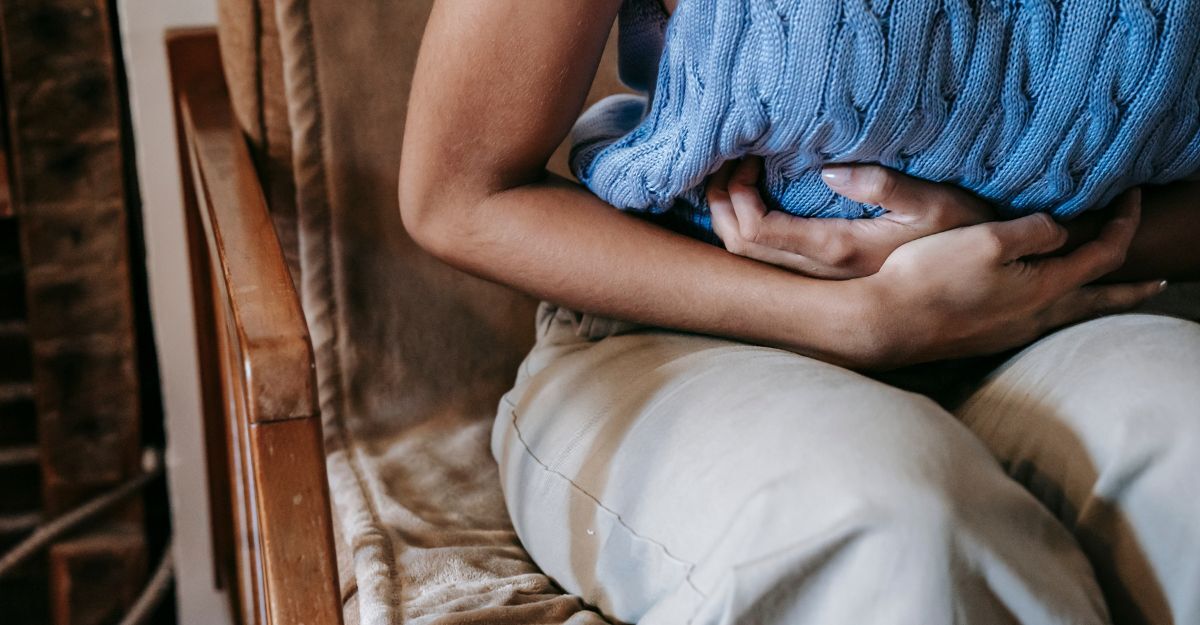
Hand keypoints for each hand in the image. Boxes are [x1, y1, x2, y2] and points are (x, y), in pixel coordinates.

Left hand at [706, 158, 992, 278]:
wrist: (981, 282)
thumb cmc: (964, 234)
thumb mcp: (936, 203)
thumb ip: (886, 187)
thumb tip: (829, 172)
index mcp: (839, 251)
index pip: (757, 232)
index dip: (736, 196)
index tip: (747, 158)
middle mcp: (820, 274)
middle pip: (740, 248)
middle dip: (721, 203)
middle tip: (728, 161)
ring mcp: (820, 280)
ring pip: (748, 259)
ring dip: (729, 217)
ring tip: (734, 177)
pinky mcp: (824, 278)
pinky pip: (766, 260)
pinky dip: (746, 228)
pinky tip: (754, 201)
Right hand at [859, 189, 1165, 366]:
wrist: (887, 323)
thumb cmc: (932, 277)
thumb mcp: (987, 238)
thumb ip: (1034, 230)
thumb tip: (1059, 230)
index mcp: (1045, 288)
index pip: (1104, 253)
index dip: (1124, 222)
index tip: (1132, 196)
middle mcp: (1036, 316)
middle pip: (1100, 301)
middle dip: (1132, 289)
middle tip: (1160, 283)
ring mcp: (1011, 332)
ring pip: (1070, 314)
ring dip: (1097, 300)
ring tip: (1107, 295)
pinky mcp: (986, 338)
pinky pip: (1039, 320)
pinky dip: (1060, 307)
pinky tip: (1043, 304)